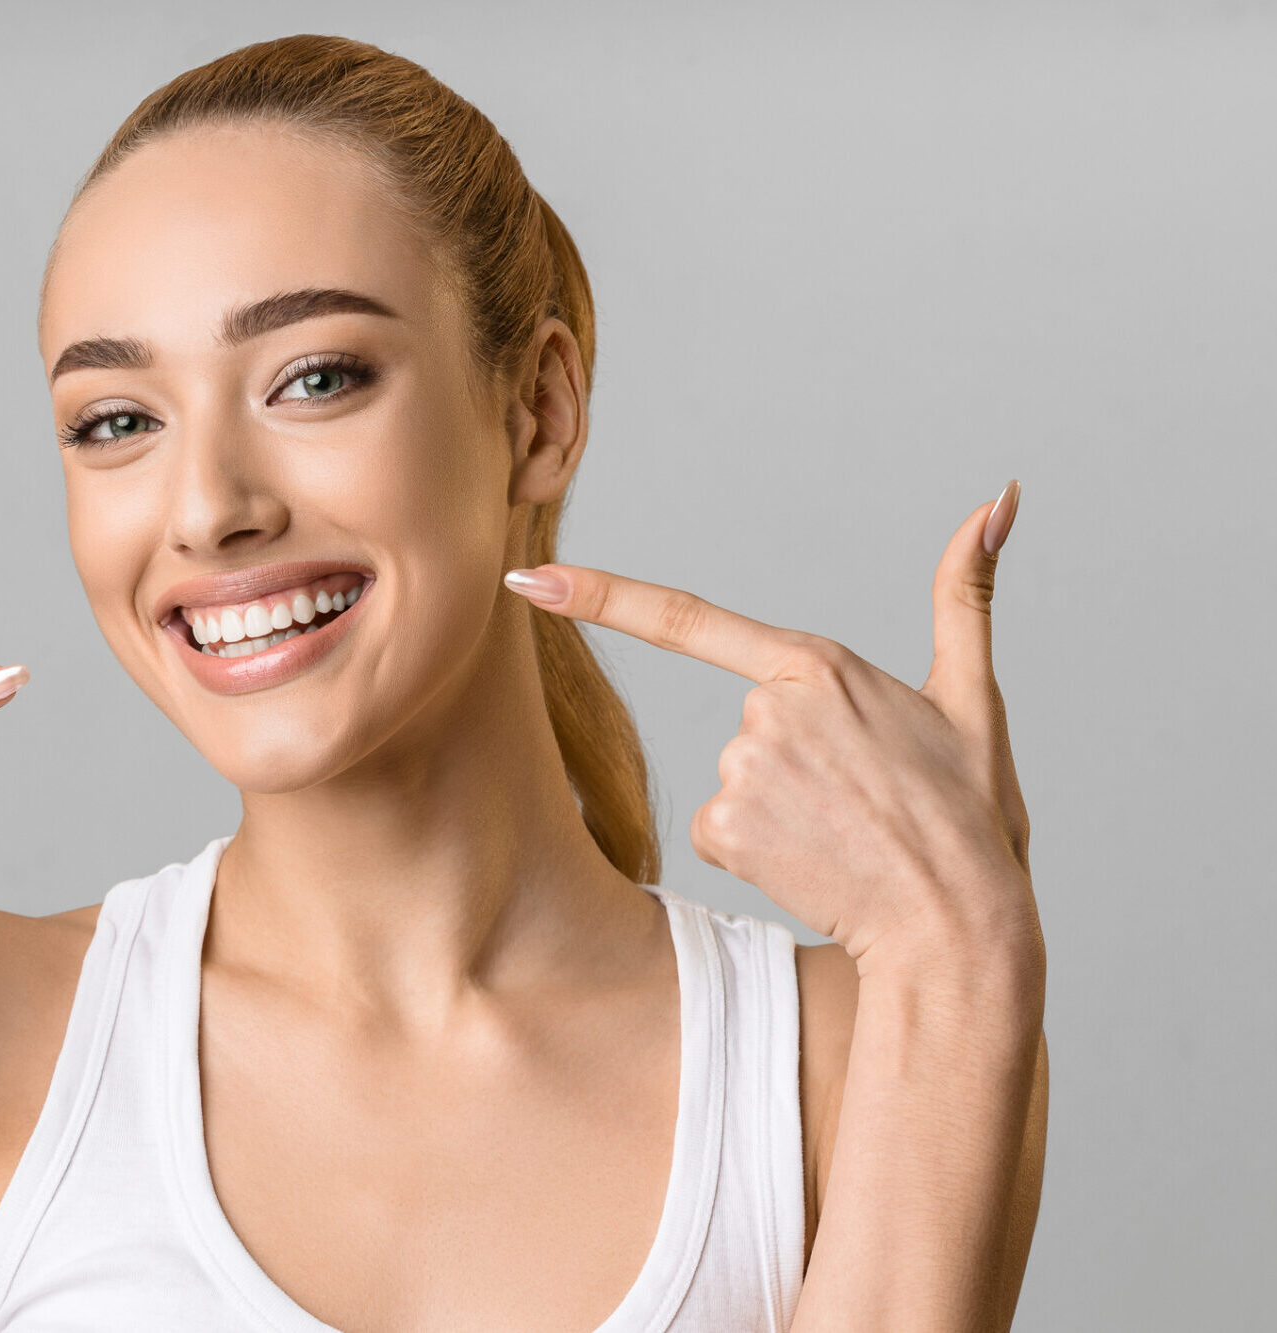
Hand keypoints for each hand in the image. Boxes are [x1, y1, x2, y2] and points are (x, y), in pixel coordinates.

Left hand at [505, 483, 1033, 973]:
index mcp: (818, 665)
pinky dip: (761, 850)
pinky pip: (720, 830)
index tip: (526, 578)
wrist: (959, 927)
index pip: (687, 617)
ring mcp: (740, 769)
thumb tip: (998, 498)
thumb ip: (967, 596)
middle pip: (748, 726)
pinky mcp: (722, 827)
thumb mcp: (974, 700)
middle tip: (864, 801)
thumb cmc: (969, 819)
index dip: (598, 594)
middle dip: (796, 762)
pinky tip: (814, 863)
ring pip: (735, 780)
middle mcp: (765, 709)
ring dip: (783, 810)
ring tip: (847, 834)